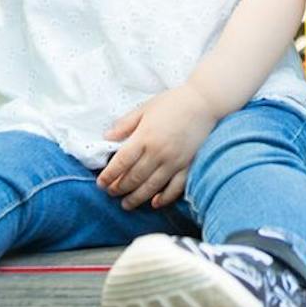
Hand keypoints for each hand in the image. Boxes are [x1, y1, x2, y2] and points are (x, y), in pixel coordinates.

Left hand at [99, 85, 216, 209]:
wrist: (204, 102)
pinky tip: (155, 203)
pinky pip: (175, 188)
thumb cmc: (173, 102)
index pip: (121, 162)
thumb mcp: (145, 108)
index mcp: (145, 137)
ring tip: (126, 204)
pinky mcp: (188, 166)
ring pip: (151, 187)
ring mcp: (174, 161)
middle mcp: (158, 152)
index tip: (101, 183)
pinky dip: (164, 198)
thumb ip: (125, 124)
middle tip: (111, 192)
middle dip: (119, 188)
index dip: (109, 175)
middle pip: (134, 177)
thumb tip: (107, 137)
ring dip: (137, 198)